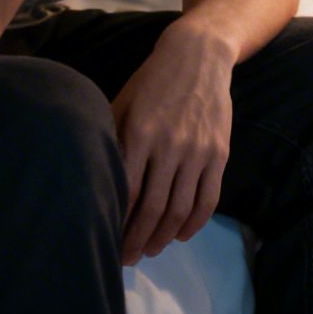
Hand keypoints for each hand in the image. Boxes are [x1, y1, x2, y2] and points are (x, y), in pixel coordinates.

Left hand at [111, 21, 235, 264]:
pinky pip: (208, 198)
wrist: (199, 55)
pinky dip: (195, 223)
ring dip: (164, 236)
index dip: (116, 223)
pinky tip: (180, 235)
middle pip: (152, 208)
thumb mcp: (122, 104)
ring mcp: (198, 150)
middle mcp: (170, 145)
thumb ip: (111, 140)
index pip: (125, 192)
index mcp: (140, 133)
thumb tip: (94, 181)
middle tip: (127, 258)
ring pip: (180, 209)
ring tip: (151, 250)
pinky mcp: (219, 152)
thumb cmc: (151, 81)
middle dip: (137, 240)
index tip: (106, 240)